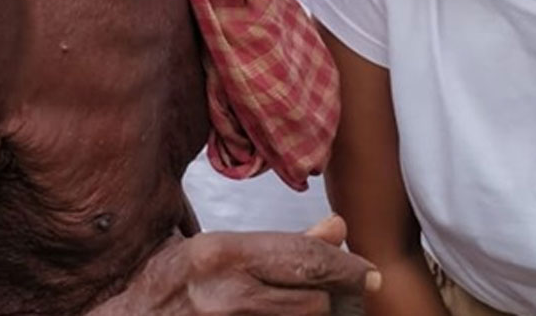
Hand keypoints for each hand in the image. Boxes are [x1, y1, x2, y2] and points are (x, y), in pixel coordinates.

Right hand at [120, 215, 379, 314]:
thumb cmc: (165, 284)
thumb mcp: (219, 252)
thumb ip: (279, 245)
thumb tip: (336, 228)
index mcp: (222, 254)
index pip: (304, 259)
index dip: (347, 267)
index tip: (370, 273)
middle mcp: (225, 294)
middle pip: (312, 301)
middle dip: (332, 296)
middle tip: (347, 290)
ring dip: (313, 314)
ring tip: (307, 304)